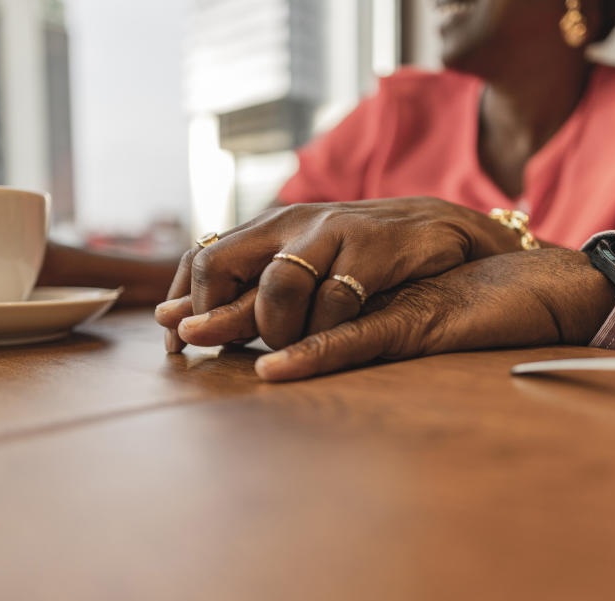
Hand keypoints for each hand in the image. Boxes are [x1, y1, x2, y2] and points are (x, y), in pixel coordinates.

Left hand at [160, 197, 523, 351]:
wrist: (441, 230)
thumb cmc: (364, 257)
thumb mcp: (307, 265)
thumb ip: (252, 290)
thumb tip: (177, 320)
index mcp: (273, 226)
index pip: (203, 255)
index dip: (180, 299)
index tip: (173, 341)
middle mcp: (296, 222)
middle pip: (220, 262)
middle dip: (208, 313)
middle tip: (203, 348)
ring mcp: (335, 233)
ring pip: (278, 284)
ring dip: (270, 328)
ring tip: (281, 350)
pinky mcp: (375, 251)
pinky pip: (335, 299)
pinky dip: (312, 336)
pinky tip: (282, 364)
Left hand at [164, 248, 614, 380]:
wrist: (532, 281)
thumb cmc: (454, 287)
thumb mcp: (382, 287)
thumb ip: (331, 295)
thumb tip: (274, 326)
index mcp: (336, 246)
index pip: (255, 261)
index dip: (210, 289)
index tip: (172, 322)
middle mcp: (349, 252)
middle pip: (261, 274)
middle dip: (213, 305)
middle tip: (170, 333)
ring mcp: (379, 283)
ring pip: (296, 298)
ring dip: (252, 325)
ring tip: (205, 344)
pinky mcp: (413, 316)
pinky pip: (354, 333)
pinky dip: (312, 352)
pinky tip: (276, 369)